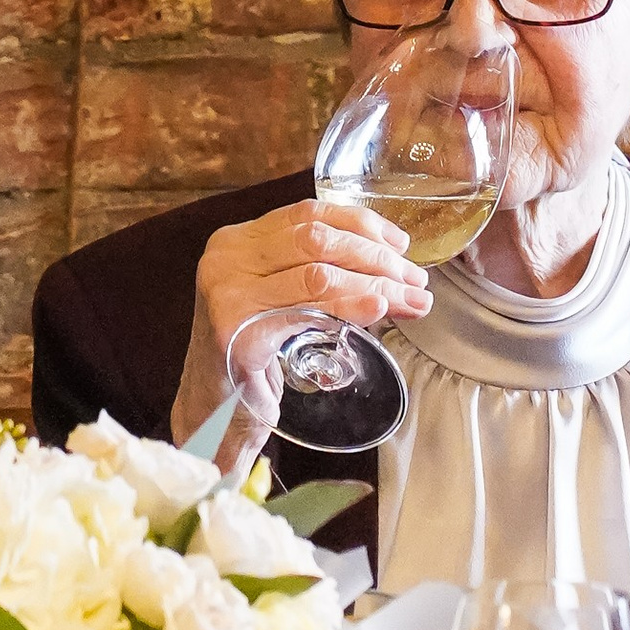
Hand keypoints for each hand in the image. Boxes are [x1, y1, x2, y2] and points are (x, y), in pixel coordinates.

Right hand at [170, 195, 429, 474]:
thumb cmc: (255, 358)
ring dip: (375, 284)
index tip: (400, 243)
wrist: (212, 416)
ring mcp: (227, 295)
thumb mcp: (281, 301)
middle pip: (316, 239)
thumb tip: (395, 269)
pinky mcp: (237, 335)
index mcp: (236, 241)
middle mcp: (226, 259)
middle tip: (416, 279)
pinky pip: (305, 312)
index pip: (307, 213)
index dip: (360, 223)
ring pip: (317, 273)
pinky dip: (349, 307)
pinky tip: (378, 310)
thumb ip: (318, 275)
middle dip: (376, 257)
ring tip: (412, 299)